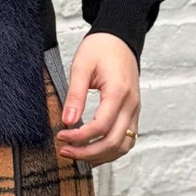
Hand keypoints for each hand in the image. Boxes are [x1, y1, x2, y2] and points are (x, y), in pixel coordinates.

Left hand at [55, 32, 140, 166]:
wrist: (119, 39)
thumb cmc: (101, 48)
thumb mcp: (81, 66)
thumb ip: (75, 95)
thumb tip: (67, 121)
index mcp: (118, 92)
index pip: (101, 126)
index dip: (79, 137)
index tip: (61, 136)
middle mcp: (131, 104)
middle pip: (114, 142)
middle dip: (88, 152)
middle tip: (65, 151)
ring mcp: (134, 110)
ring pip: (123, 145)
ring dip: (101, 156)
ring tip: (77, 155)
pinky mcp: (132, 112)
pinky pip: (127, 139)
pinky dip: (111, 150)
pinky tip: (93, 151)